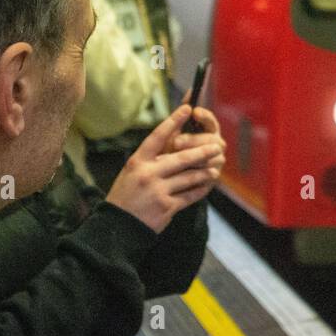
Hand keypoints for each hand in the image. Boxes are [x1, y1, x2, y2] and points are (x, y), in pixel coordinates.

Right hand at [106, 105, 224, 232]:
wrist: (118, 227)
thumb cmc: (125, 195)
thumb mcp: (131, 172)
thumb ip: (150, 159)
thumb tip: (173, 144)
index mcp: (137, 161)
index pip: (158, 136)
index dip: (173, 121)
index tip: (186, 108)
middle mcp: (148, 174)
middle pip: (182, 158)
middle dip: (202, 151)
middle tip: (216, 146)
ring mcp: (158, 191)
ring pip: (189, 177)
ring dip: (205, 172)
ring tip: (214, 169)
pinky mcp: (167, 207)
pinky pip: (190, 195)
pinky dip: (200, 189)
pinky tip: (207, 186)